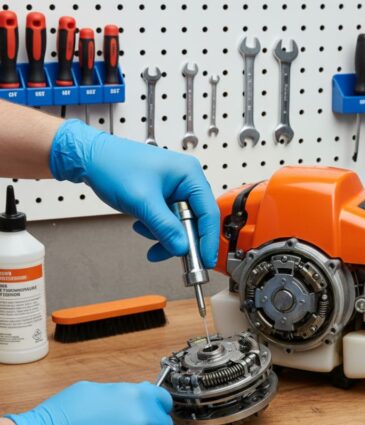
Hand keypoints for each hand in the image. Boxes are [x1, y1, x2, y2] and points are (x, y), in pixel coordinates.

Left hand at [48, 119, 219, 267]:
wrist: (88, 157)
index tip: (206, 259)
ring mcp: (173, 188)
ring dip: (165, 234)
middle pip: (195, 219)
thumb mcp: (142, 201)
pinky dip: (156, 228)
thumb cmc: (113, 165)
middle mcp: (185, 180)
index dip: (208, 239)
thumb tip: (182, 247)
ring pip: (180, 222)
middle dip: (181, 238)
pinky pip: (168, 219)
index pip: (208, 212)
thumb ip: (165, 227)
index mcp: (189, 174)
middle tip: (176, 256)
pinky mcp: (162, 195)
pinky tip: (141, 225)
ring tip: (146, 235)